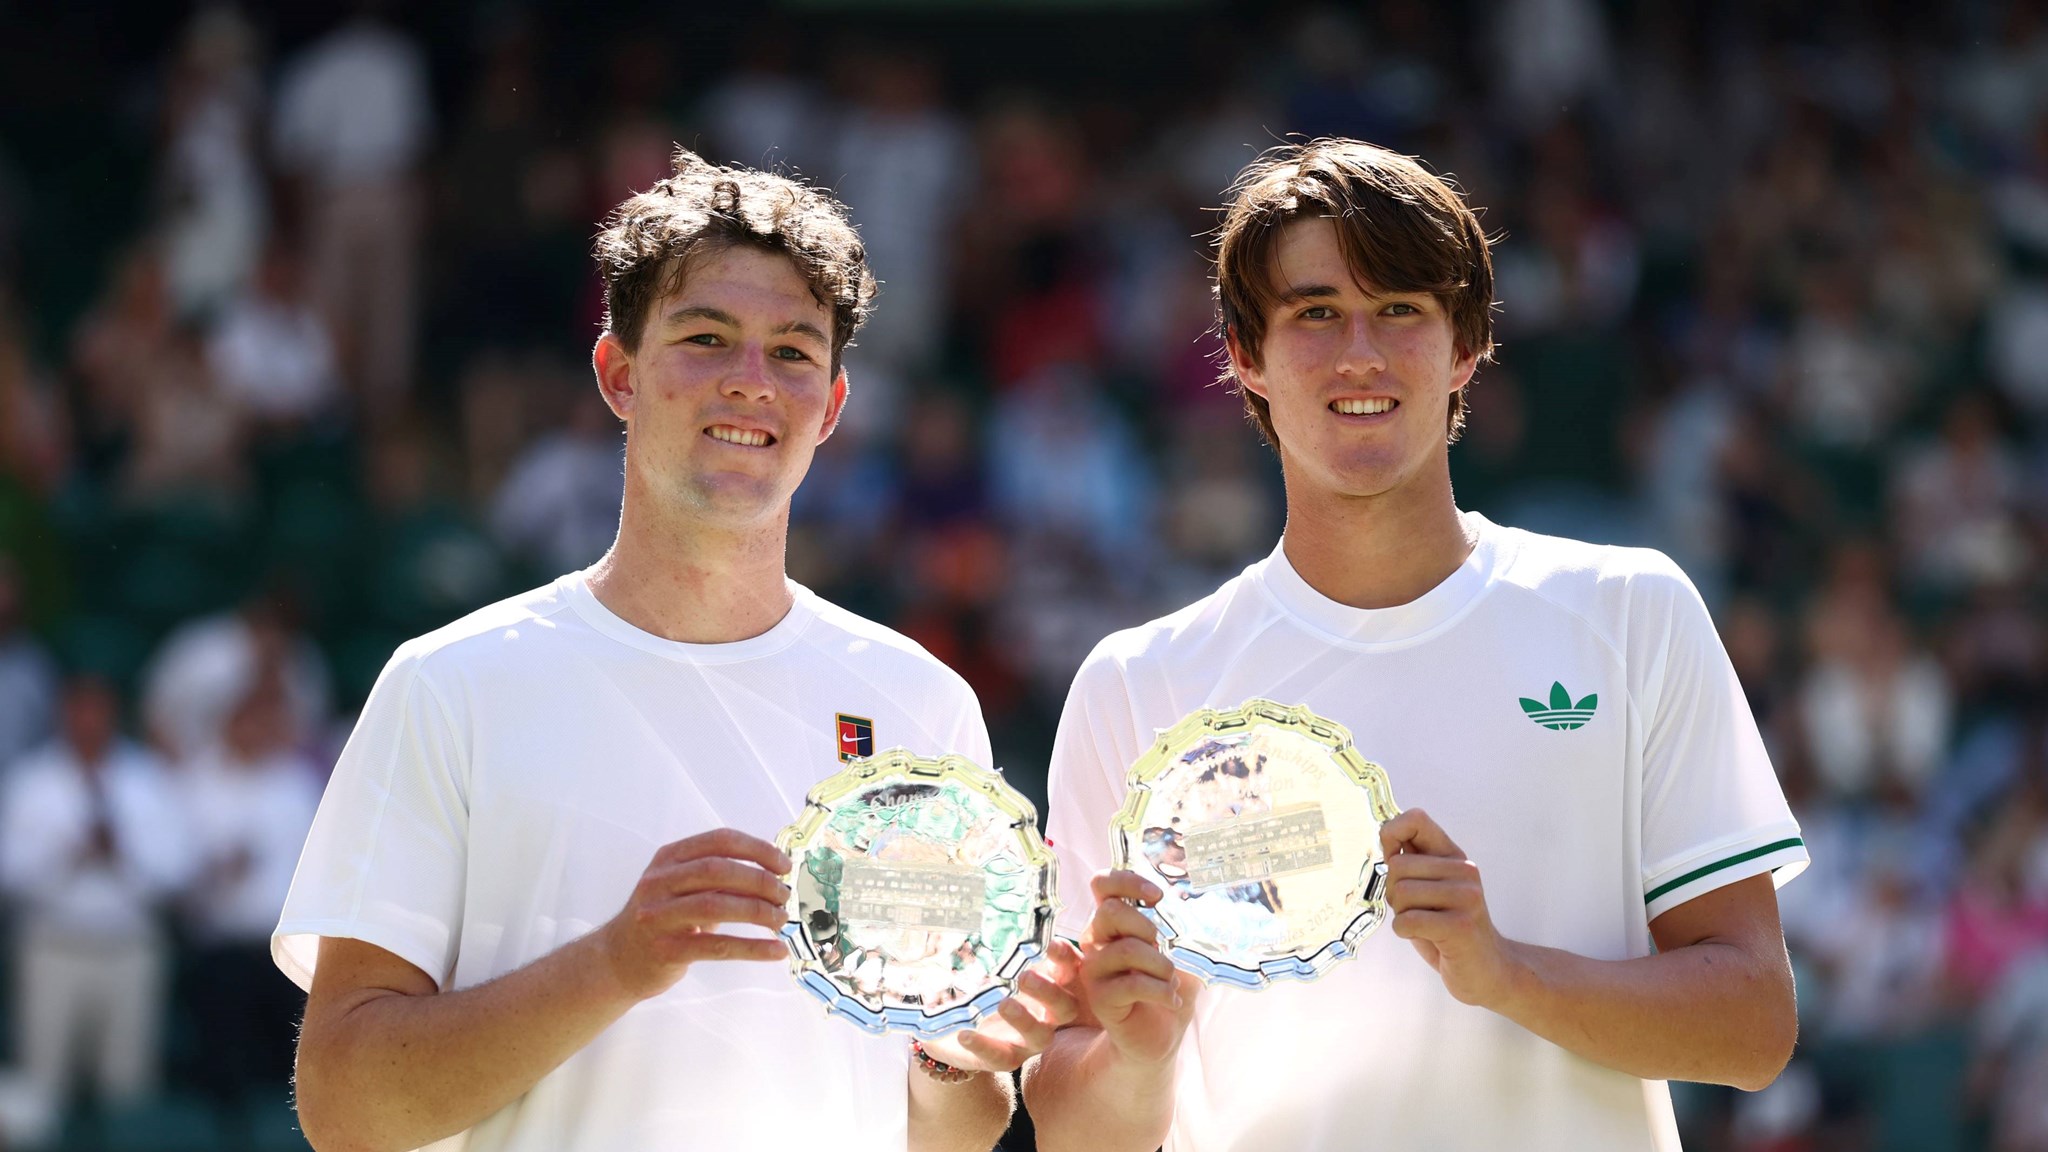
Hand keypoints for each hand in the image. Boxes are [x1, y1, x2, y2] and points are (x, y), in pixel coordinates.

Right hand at [597, 828, 791, 1000]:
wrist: (617, 961)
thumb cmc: (663, 919)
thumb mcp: (684, 889)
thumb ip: (720, 878)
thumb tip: (774, 874)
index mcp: (668, 858)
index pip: (719, 841)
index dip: (757, 849)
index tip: (784, 865)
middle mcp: (659, 882)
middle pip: (718, 870)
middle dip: (760, 880)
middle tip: (784, 895)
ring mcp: (658, 916)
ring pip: (716, 905)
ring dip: (758, 912)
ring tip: (781, 921)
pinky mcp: (665, 951)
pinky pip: (717, 947)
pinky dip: (753, 947)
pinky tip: (776, 951)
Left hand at [922, 939, 1082, 1072]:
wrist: (949, 1023)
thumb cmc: (976, 980)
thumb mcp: (984, 957)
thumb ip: (993, 936)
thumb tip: (985, 898)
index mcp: (1047, 984)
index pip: (1068, 972)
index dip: (1065, 960)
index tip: (1051, 945)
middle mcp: (1044, 1013)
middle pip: (1064, 1007)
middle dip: (1049, 991)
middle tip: (1025, 976)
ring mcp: (1026, 1039)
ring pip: (1040, 1036)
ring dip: (1025, 1020)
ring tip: (1003, 1004)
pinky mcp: (1003, 1057)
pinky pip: (1000, 1058)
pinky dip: (984, 1046)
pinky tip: (965, 1033)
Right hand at [1077, 871, 1198, 1066]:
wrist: (1163, 1034)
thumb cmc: (1170, 985)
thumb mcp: (1182, 949)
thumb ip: (1180, 924)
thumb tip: (1194, 902)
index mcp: (1114, 923)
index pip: (1103, 885)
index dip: (1128, 881)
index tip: (1158, 897)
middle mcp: (1097, 941)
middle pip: (1110, 911)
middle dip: (1146, 926)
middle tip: (1162, 948)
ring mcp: (1095, 970)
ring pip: (1126, 950)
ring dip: (1161, 965)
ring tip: (1172, 981)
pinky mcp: (1101, 998)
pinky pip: (1132, 984)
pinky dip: (1162, 991)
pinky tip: (1172, 1000)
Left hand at [1381, 808, 1520, 1007]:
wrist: (1486, 970)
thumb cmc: (1447, 929)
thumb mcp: (1428, 889)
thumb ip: (1410, 862)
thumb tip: (1383, 834)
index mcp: (1453, 856)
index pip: (1417, 819)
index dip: (1391, 834)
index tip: (1390, 858)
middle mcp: (1464, 870)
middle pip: (1397, 865)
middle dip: (1393, 893)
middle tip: (1415, 910)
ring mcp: (1466, 897)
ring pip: (1400, 893)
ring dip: (1401, 915)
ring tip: (1425, 925)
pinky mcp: (1461, 926)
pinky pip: (1407, 921)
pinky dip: (1405, 932)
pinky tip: (1427, 938)